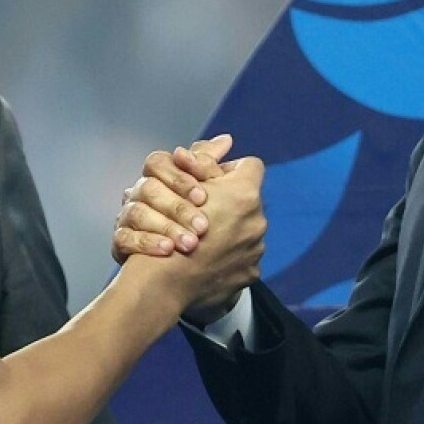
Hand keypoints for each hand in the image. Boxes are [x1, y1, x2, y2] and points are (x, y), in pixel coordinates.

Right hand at [112, 134, 232, 262]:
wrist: (175, 267)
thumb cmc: (196, 221)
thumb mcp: (210, 192)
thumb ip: (212, 166)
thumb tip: (226, 140)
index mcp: (159, 176)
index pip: (158, 162)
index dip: (179, 176)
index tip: (203, 196)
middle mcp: (139, 192)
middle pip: (149, 187)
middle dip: (179, 207)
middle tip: (203, 227)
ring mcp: (127, 216)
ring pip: (138, 212)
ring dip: (167, 227)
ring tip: (191, 244)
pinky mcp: (120, 241)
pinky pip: (124, 238)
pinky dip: (148, 243)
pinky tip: (168, 251)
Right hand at [137, 154, 266, 324]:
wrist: (165, 282)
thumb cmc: (169, 226)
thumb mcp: (183, 185)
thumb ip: (205, 160)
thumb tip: (226, 140)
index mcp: (244, 194)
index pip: (249, 166)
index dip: (228, 171)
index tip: (211, 182)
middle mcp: (257, 220)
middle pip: (246, 201)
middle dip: (227, 204)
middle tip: (202, 213)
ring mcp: (255, 249)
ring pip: (244, 230)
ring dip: (227, 232)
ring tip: (202, 240)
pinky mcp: (250, 273)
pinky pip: (242, 258)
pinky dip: (227, 257)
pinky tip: (207, 260)